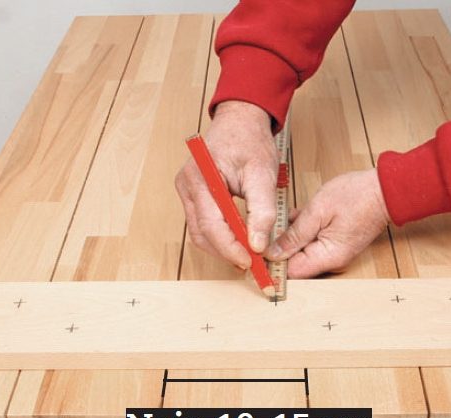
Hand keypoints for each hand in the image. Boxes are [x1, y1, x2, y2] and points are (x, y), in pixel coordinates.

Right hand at [175, 101, 277, 268]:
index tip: (251, 260)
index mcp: (201, 177)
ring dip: (223, 248)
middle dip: (227, 252)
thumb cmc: (249, 141)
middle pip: (202, 234)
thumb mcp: (263, 174)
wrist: (240, 122)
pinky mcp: (194, 197)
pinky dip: (220, 237)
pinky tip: (239, 242)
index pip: (211, 225)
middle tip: (252, 263)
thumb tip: (258, 243)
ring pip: (200, 233)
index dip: (230, 248)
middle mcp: (187, 186)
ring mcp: (188, 192)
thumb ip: (262, 211)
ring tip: (248, 254)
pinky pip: (203, 225)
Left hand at [266, 169, 389, 277]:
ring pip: (301, 252)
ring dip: (291, 238)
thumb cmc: (357, 196)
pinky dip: (302, 232)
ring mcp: (334, 253)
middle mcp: (331, 261)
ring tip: (285, 218)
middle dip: (280, 249)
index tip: (258, 249)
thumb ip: (294, 234)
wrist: (385, 190)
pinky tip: (299, 216)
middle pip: (295, 264)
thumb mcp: (317, 211)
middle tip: (268, 230)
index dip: (272, 262)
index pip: (291, 272)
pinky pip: (311, 243)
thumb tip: (273, 253)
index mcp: (327, 257)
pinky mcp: (335, 244)